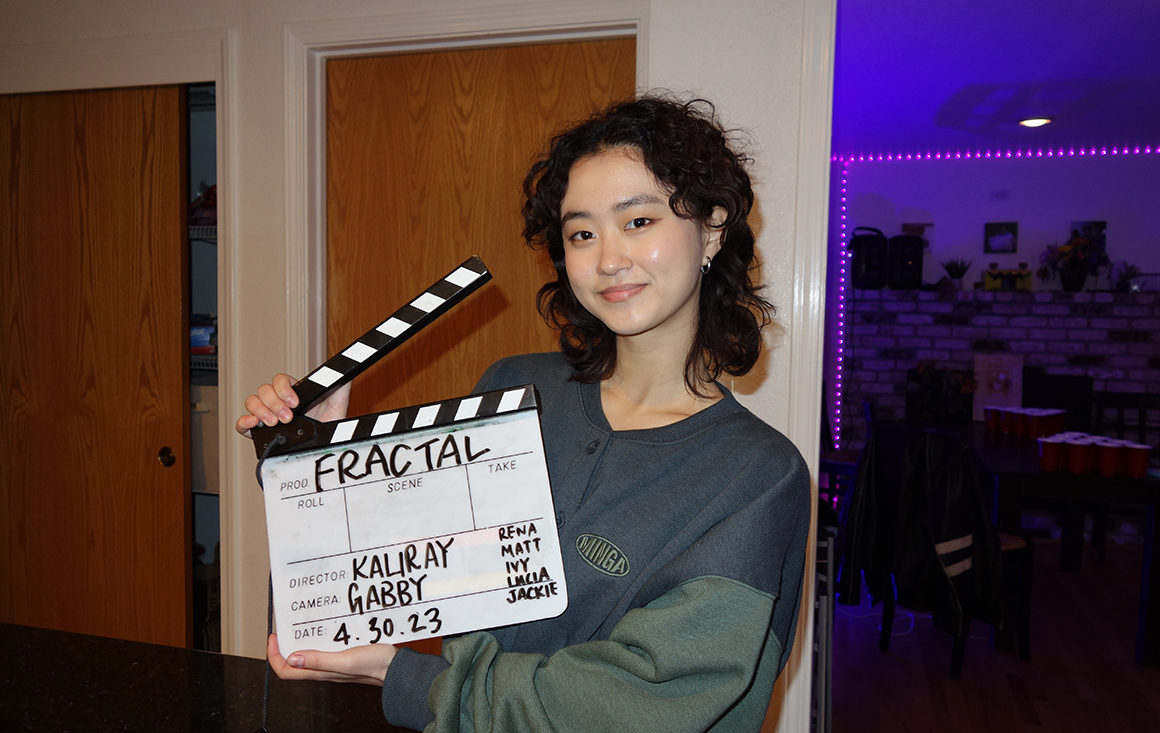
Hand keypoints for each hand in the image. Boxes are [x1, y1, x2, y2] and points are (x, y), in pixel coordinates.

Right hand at [235, 374, 351, 436]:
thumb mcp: (338, 403)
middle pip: (264, 391)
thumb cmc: (330, 426)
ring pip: (252, 402)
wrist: (325, 449)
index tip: (295, 403)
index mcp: (293, 392)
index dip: (283, 389)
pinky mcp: (259, 432)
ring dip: (261, 411)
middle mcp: (278, 402)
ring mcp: (267, 416)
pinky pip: (242, 423)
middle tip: (288, 418)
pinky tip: (253, 424)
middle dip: (274, 404)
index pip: (280, 380)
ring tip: (275, 424)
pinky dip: (243, 422)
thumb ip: (340, 384)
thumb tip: (346, 368)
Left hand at [266, 633, 395, 685]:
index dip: (274, 656)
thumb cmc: (374, 666)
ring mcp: (333, 662)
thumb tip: (293, 658)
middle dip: (285, 646)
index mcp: (321, 672)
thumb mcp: (344, 661)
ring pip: (308, 654)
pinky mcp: (343, 655)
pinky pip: (323, 649)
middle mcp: (324, 669)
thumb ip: (319, 661)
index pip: (286, 670)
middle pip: (294, 662)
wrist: (395, 667)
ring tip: (300, 625)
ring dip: (300, 641)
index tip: (274, 638)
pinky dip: (317, 638)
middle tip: (284, 629)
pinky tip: (324, 627)